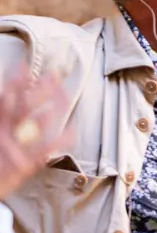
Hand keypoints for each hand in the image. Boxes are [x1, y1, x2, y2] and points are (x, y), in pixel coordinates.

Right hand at [0, 66, 72, 198]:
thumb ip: (4, 111)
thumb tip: (8, 93)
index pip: (3, 98)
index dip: (13, 82)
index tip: (23, 66)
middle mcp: (2, 133)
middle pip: (22, 107)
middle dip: (38, 90)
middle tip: (53, 74)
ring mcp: (13, 149)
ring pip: (33, 124)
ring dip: (49, 106)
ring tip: (63, 91)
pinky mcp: (24, 166)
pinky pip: (45, 150)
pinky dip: (60, 140)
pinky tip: (72, 130)